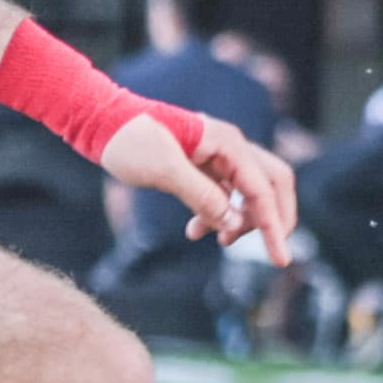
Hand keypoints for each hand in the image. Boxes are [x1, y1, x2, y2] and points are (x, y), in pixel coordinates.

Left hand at [109, 108, 299, 267]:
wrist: (102, 122)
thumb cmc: (129, 141)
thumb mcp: (164, 171)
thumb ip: (202, 197)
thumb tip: (233, 224)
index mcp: (227, 144)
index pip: (262, 190)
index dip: (273, 226)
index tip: (280, 260)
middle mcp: (230, 147)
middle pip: (273, 184)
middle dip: (272, 218)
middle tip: (269, 249)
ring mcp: (219, 154)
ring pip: (252, 190)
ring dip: (243, 219)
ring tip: (217, 241)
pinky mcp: (205, 164)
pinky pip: (227, 192)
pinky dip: (220, 213)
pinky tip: (196, 230)